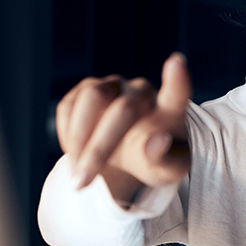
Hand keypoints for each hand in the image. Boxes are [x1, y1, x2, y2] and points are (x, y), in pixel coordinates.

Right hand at [54, 53, 192, 201]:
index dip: (177, 80)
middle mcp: (142, 92)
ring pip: (91, 98)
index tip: (176, 63)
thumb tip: (157, 141)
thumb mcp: (164, 171)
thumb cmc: (153, 161)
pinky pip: (69, 107)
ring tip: (78, 174)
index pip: (177, 93)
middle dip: (98, 149)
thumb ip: (165, 160)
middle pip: (122, 109)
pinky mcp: (87, 89)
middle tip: (83, 183)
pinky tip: (77, 155)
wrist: (130, 155)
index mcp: (171, 112)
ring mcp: (114, 85)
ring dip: (78, 139)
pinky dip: (68, 135)